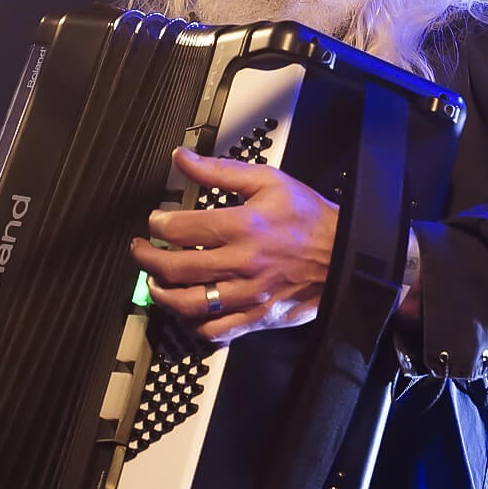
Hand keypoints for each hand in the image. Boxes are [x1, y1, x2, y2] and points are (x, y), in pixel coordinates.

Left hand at [129, 145, 336, 343]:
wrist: (345, 255)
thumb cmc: (309, 218)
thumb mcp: (267, 181)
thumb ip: (219, 170)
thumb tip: (183, 157)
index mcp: (243, 226)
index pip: (181, 230)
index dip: (157, 226)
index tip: (154, 223)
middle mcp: (242, 263)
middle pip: (176, 269)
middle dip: (147, 260)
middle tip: (141, 251)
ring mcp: (248, 295)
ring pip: (189, 305)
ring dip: (162, 295)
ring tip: (155, 284)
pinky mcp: (257, 318)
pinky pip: (214, 331)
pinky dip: (191, 324)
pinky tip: (185, 311)